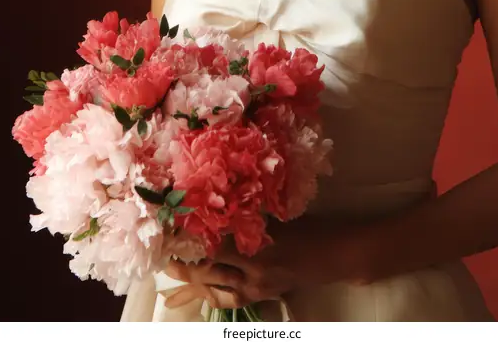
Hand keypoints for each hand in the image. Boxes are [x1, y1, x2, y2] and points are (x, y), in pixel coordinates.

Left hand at [163, 214, 351, 310]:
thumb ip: (246, 212)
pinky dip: (213, 294)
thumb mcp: (276, 214)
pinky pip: (230, 298)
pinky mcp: (262, 296)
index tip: (170, 231)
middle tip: (163, 256)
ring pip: (217, 290)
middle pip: (210, 272)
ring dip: (193, 284)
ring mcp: (258, 289)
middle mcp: (254, 274)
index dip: (190, 240)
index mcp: (258, 249)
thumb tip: (215, 200)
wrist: (334, 255)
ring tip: (173, 276)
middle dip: (184, 266)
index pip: (214, 246)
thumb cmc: (309, 227)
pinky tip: (201, 291)